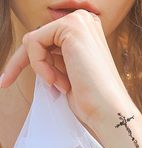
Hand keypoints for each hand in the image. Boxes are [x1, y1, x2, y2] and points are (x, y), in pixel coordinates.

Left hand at [1, 9, 133, 128]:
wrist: (108, 109)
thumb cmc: (91, 98)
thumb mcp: (68, 73)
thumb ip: (54, 58)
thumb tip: (32, 53)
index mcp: (87, 34)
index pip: (49, 41)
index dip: (37, 61)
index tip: (13, 77)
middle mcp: (85, 23)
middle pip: (40, 39)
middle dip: (33, 64)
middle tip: (16, 81)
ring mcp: (80, 23)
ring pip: (35, 40)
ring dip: (41, 68)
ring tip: (59, 85)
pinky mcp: (73, 28)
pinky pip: (35, 42)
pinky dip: (38, 64)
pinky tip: (55, 80)